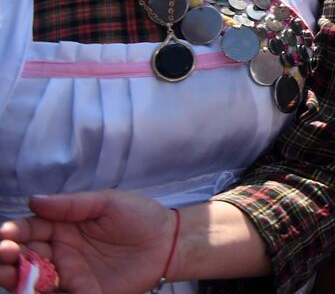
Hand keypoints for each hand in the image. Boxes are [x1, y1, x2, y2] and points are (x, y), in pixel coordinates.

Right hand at [0, 192, 174, 293]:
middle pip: (25, 256)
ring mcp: (70, 274)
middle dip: (8, 256)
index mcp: (63, 226)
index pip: (30, 228)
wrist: (168, 241)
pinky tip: (32, 290)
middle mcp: (61, 251)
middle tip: (5, 254)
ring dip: (16, 278)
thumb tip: (34, 200)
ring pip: (33, 280)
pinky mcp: (83, 292)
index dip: (15, 231)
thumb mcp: (107, 202)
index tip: (6, 233)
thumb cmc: (140, 216)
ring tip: (8, 273)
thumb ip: (72, 204)